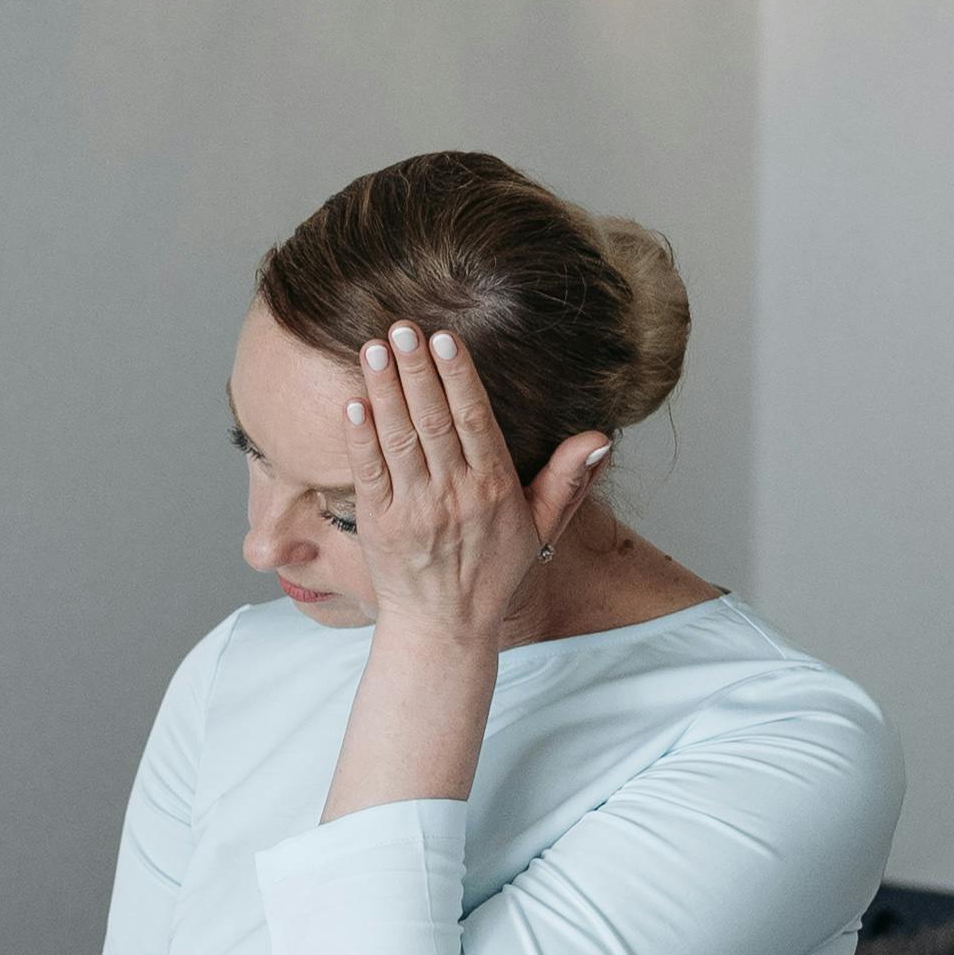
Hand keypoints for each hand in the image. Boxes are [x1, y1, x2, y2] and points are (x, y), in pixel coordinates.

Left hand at [345, 327, 606, 657]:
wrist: (444, 627)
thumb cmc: (492, 573)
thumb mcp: (541, 528)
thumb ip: (567, 479)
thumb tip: (600, 438)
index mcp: (493, 487)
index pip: (473, 419)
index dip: (457, 377)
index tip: (445, 339)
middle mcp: (453, 493)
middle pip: (433, 419)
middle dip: (415, 370)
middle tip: (401, 327)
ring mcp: (414, 508)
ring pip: (399, 438)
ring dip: (384, 391)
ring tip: (373, 348)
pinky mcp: (379, 524)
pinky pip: (368, 474)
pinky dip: (360, 438)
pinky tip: (353, 403)